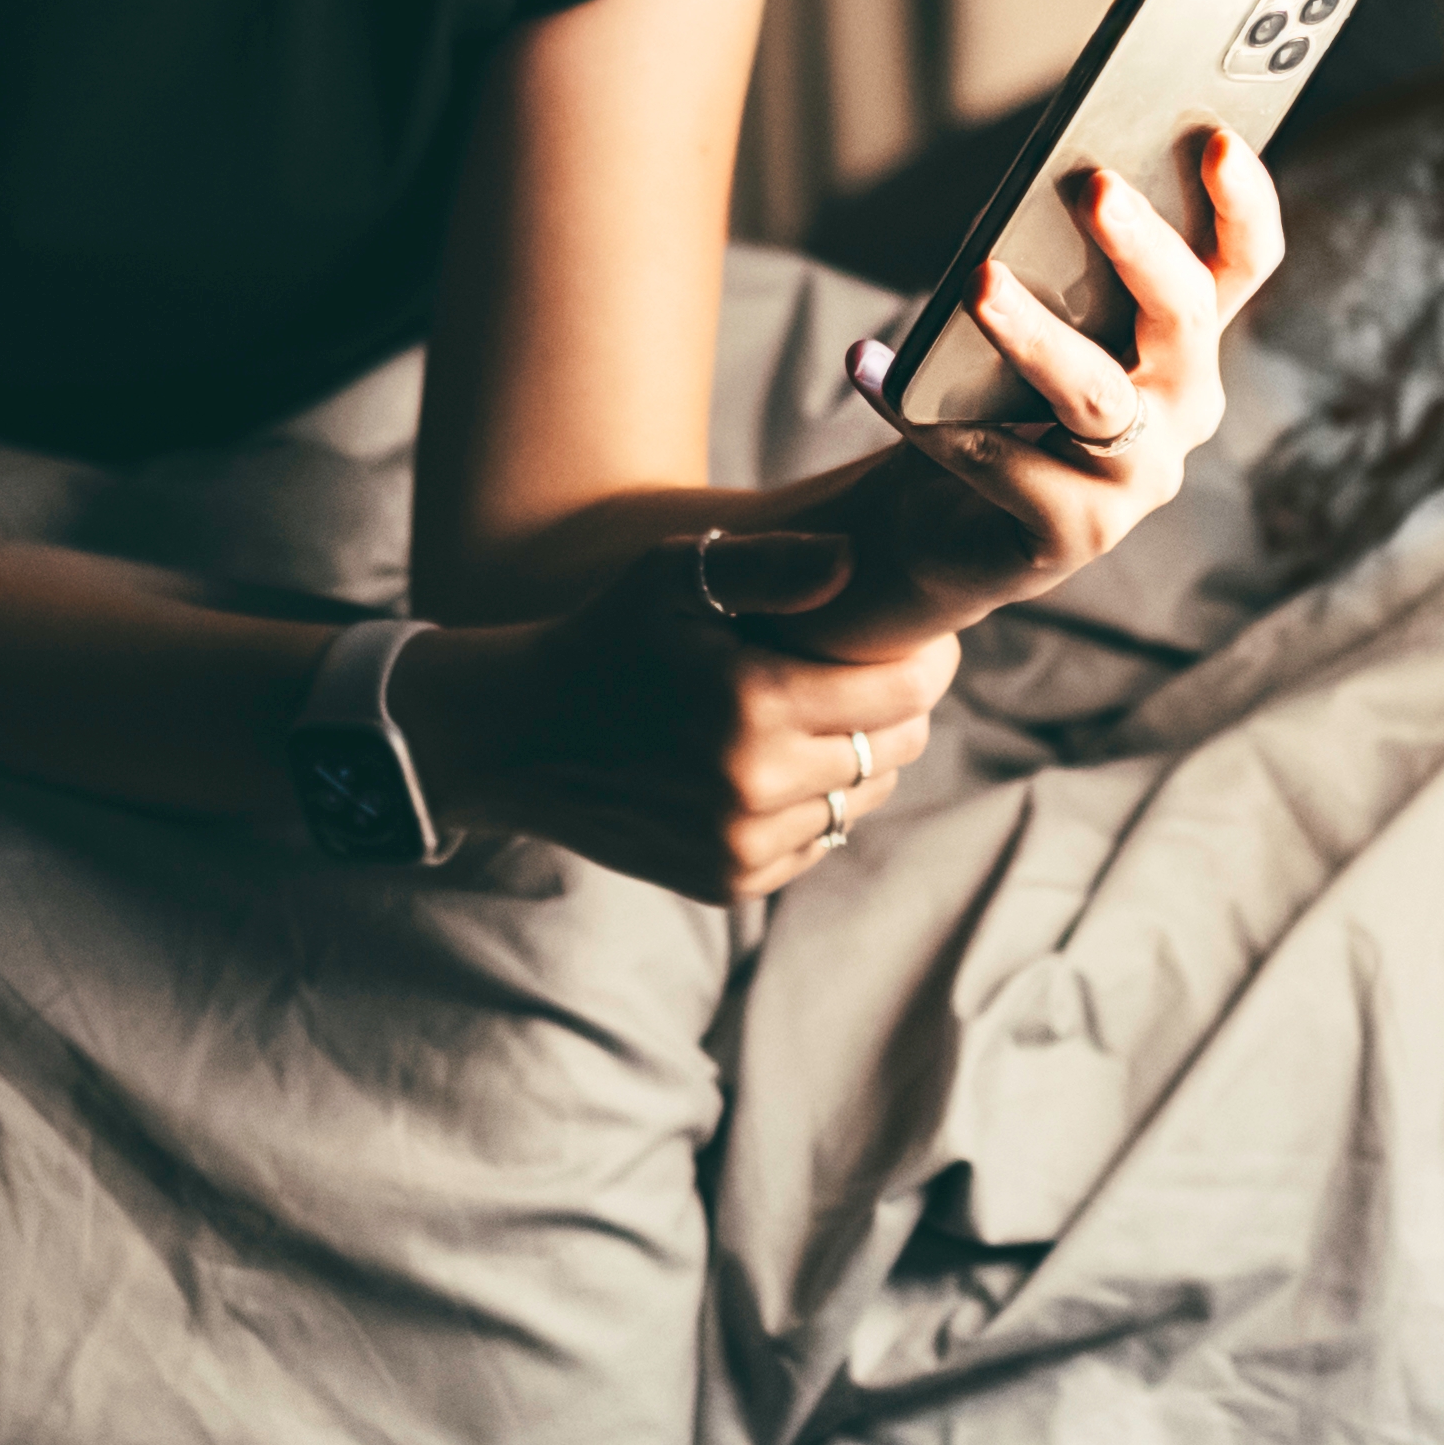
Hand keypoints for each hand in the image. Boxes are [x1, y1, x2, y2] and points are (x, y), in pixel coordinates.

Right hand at [399, 533, 960, 904]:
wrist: (519, 734)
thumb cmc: (605, 637)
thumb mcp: (671, 576)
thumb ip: (770, 565)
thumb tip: (857, 563)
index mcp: (752, 703)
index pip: (902, 693)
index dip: (925, 664)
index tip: (918, 644)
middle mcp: (754, 786)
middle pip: (894, 750)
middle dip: (895, 710)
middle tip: (865, 676)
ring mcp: (741, 844)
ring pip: (862, 800)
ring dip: (857, 760)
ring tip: (814, 718)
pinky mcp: (727, 881)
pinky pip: (817, 842)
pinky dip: (813, 805)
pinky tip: (772, 765)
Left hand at [828, 122, 1286, 628]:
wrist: (943, 520)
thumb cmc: (994, 390)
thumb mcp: (1030, 314)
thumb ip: (1047, 259)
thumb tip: (1033, 183)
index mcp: (1185, 338)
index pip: (1240, 263)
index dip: (1243, 204)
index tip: (1220, 138)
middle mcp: (1183, 406)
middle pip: (1186, 317)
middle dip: (1143, 247)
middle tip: (1093, 185)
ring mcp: (1138, 477)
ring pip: (1096, 393)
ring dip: (1036, 334)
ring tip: (978, 282)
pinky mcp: (1076, 532)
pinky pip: (1002, 462)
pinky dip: (932, 417)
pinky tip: (873, 370)